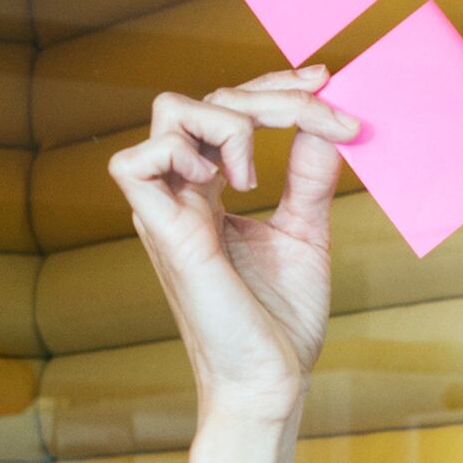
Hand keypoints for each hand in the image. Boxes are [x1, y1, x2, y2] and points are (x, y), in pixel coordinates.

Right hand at [107, 68, 359, 424]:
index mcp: (209, 194)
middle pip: (204, 100)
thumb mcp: (306, 233)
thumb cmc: (281, 323)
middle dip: (271, 95)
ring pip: (169, 113)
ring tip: (262, 173)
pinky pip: (134, 163)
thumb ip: (310, 175)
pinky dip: (182, 151)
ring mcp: (167, 212)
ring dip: (230, 119)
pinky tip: (229, 183)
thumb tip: (328, 122)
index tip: (325, 80)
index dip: (273, 84)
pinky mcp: (163, 235)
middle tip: (326, 113)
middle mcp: (182, 195)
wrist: (271, 382)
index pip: (228, 111)